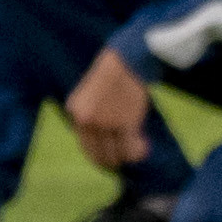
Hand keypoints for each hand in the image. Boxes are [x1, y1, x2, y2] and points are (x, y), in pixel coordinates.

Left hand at [64, 48, 155, 170]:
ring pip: (117, 154)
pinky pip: (131, 149)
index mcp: (77, 114)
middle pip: (101, 156)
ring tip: (137, 149)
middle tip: (125, 157)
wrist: (127, 60)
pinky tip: (144, 145)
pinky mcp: (126, 123)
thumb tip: (100, 146)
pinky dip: (139, 151)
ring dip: (127, 156)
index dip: (101, 158)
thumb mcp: (88, 95)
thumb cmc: (111, 77)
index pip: (88, 149)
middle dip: (114, 160)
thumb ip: (89, 118)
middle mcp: (88, 121)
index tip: (112, 160)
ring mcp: (106, 123)